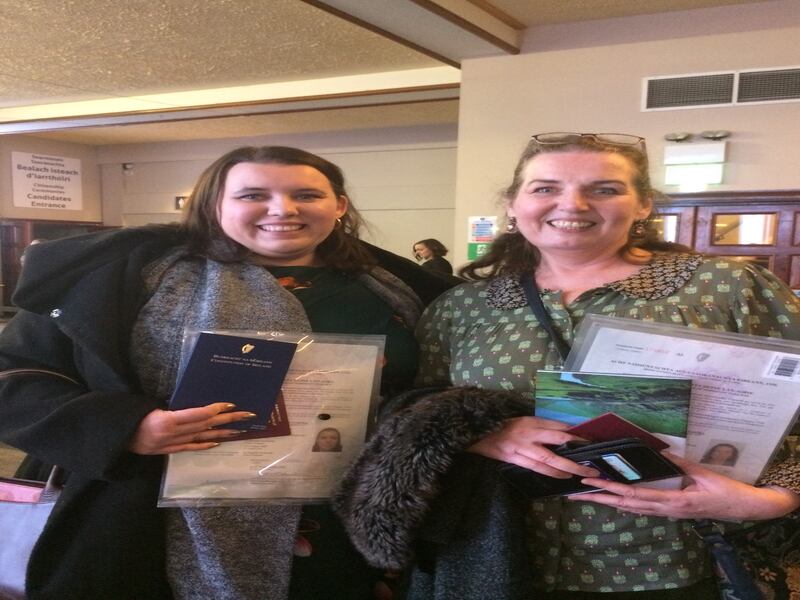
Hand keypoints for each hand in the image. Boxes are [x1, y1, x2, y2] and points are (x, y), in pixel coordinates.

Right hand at [129, 403, 255, 454]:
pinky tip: (218, 442)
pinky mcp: (167, 451)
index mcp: (166, 420)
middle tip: (247, 415)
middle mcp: (171, 434)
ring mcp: (170, 444)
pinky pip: (190, 448)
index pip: (197, 414)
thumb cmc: (130, 415)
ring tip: (239, 430)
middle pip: (205, 425)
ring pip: (201, 437)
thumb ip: (172, 408)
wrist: (114, 437)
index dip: (215, 409)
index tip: (230, 404)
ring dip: (221, 433)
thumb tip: (195, 405)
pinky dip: (204, 445)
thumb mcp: (149, 406)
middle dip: (227, 419)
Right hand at [468, 416, 598, 478]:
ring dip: (566, 468)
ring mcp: (519, 447)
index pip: (558, 426)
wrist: (474, 431)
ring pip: (547, 460)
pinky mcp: (511, 458)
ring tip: (581, 474)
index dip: (575, 434)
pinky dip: (549, 473)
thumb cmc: (500, 424)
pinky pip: (534, 467)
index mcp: (530, 420)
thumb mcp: (520, 419)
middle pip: (557, 442)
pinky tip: (561, 477)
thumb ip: (538, 426)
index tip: (591, 441)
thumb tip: (562, 433)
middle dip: (576, 452)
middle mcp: (527, 432)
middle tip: (592, 464)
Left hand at [573, 452, 799, 520]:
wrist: (743, 508)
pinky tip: (612, 500)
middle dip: (598, 498)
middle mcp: (665, 510)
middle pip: (625, 505)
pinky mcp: (669, 511)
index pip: (634, 495)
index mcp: (672, 501)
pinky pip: (641, 508)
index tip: (590, 481)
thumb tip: (659, 451)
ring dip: (607, 501)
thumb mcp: (703, 474)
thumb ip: (681, 464)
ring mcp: (666, 513)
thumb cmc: (725, 491)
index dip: (610, 488)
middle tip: (574, 492)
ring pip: (630, 508)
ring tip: (584, 496)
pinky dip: (623, 503)